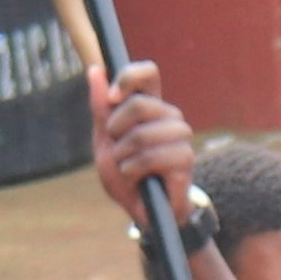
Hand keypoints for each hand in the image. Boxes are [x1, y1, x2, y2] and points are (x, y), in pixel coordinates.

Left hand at [92, 61, 192, 220]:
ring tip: (126, 167)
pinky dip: (135, 169)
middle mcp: (168, 116)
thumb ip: (101, 108)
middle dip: (117, 130)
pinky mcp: (185, 159)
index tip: (112, 98)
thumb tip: (95, 69)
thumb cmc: (125, 174)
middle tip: (116, 149)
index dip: (129, 78)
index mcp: (149, 105)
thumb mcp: (105, 140)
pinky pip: (154, 156)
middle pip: (140, 104)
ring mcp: (180, 136)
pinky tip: (136, 178)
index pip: (148, 73)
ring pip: (144, 134)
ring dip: (125, 155)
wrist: (139, 209)